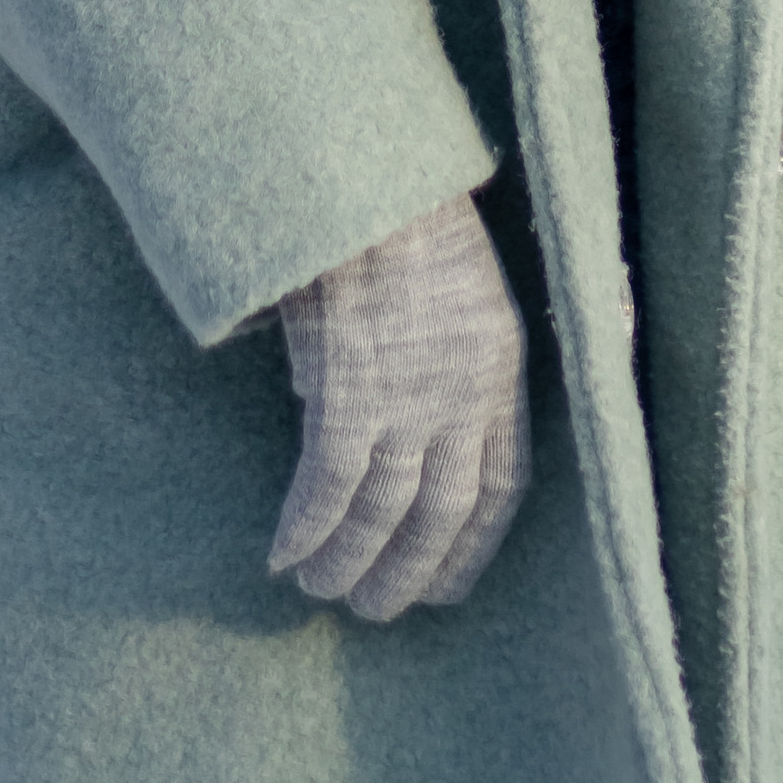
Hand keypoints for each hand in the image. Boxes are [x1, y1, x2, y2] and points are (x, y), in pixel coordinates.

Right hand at [268, 190, 530, 622]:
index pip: (499, 485)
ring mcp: (408, 395)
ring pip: (383, 510)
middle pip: (441, 512)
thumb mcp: (454, 287)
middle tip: (375, 609)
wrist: (369, 172)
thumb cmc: (404, 211)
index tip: (447, 586)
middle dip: (407, 571)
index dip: (471, 544)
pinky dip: (307, 526)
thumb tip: (362, 415)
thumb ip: (432, 360)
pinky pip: (329, 483)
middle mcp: (462, 393)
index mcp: (498, 367)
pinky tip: (283, 556)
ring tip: (320, 591)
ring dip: (349, 561)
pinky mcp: (352, 388)